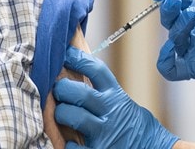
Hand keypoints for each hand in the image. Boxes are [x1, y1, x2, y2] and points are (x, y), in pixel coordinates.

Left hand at [53, 47, 178, 148]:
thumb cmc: (137, 129)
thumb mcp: (125, 106)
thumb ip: (106, 96)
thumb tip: (78, 81)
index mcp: (117, 97)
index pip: (97, 71)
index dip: (79, 59)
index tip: (66, 54)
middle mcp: (111, 113)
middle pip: (80, 93)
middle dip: (63, 89)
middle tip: (57, 89)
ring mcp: (105, 134)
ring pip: (74, 117)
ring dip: (62, 113)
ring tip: (60, 114)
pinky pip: (75, 147)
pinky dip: (69, 144)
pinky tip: (70, 141)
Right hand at [146, 0, 194, 97]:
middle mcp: (191, 27)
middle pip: (168, 16)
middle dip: (168, 7)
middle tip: (175, 0)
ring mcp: (191, 47)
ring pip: (170, 36)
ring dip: (177, 25)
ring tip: (194, 16)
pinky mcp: (193, 66)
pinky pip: (168, 67)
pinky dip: (164, 58)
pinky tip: (173, 48)